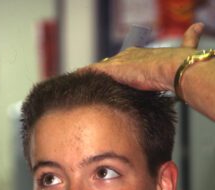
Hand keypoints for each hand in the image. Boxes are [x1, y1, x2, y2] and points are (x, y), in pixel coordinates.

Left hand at [80, 23, 203, 91]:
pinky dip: (84, 74)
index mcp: (138, 54)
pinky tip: (75, 78)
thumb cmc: (177, 64)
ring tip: (79, 79)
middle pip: (109, 64)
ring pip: (99, 68)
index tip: (111, 71)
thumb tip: (199, 25)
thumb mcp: (181, 50)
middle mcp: (126, 56)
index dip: (116, 66)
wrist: (172, 68)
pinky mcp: (113, 70)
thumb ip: (189, 38)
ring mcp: (119, 63)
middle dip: (101, 70)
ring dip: (90, 73)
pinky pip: (93, 72)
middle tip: (90, 77)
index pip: (122, 60)